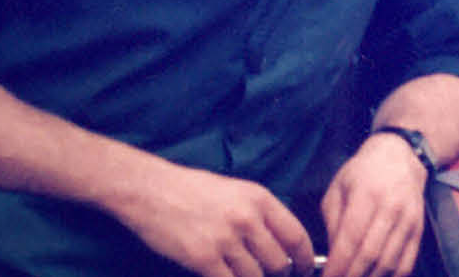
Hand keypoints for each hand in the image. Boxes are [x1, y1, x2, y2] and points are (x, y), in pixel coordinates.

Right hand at [108, 159, 315, 276]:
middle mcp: (247, 219)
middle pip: (279, 262)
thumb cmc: (194, 190)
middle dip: (278, 275)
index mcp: (260, 199)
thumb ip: (261, 216)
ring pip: (254, 276)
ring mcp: (225, 240)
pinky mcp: (203, 258)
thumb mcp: (237, 192)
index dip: (305, 260)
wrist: (152, 191)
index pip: (296, 236)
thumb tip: (282, 245)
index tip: (305, 270)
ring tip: (246, 276)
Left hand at [320, 133, 428, 276]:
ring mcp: (409, 219)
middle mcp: (392, 207)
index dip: (338, 265)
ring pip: (389, 262)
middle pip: (371, 254)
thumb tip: (332, 259)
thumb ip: (333, 224)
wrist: (400, 156)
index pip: (351, 238)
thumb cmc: (362, 172)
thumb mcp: (338, 189)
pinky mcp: (419, 229)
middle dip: (351, 276)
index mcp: (367, 194)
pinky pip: (407, 263)